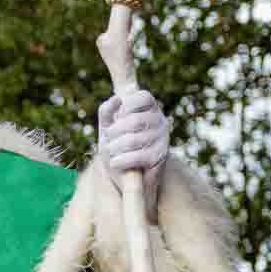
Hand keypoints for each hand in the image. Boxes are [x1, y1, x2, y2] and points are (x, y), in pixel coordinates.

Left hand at [98, 90, 171, 215]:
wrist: (126, 174)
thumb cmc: (117, 145)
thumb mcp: (108, 126)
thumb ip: (107, 111)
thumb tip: (116, 99)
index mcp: (150, 108)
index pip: (143, 97)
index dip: (126, 107)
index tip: (117, 117)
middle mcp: (160, 120)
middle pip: (133, 121)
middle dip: (114, 132)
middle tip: (109, 140)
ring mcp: (162, 138)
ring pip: (132, 140)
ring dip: (114, 148)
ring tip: (112, 152)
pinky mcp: (159, 156)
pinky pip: (136, 156)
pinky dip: (120, 160)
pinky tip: (115, 162)